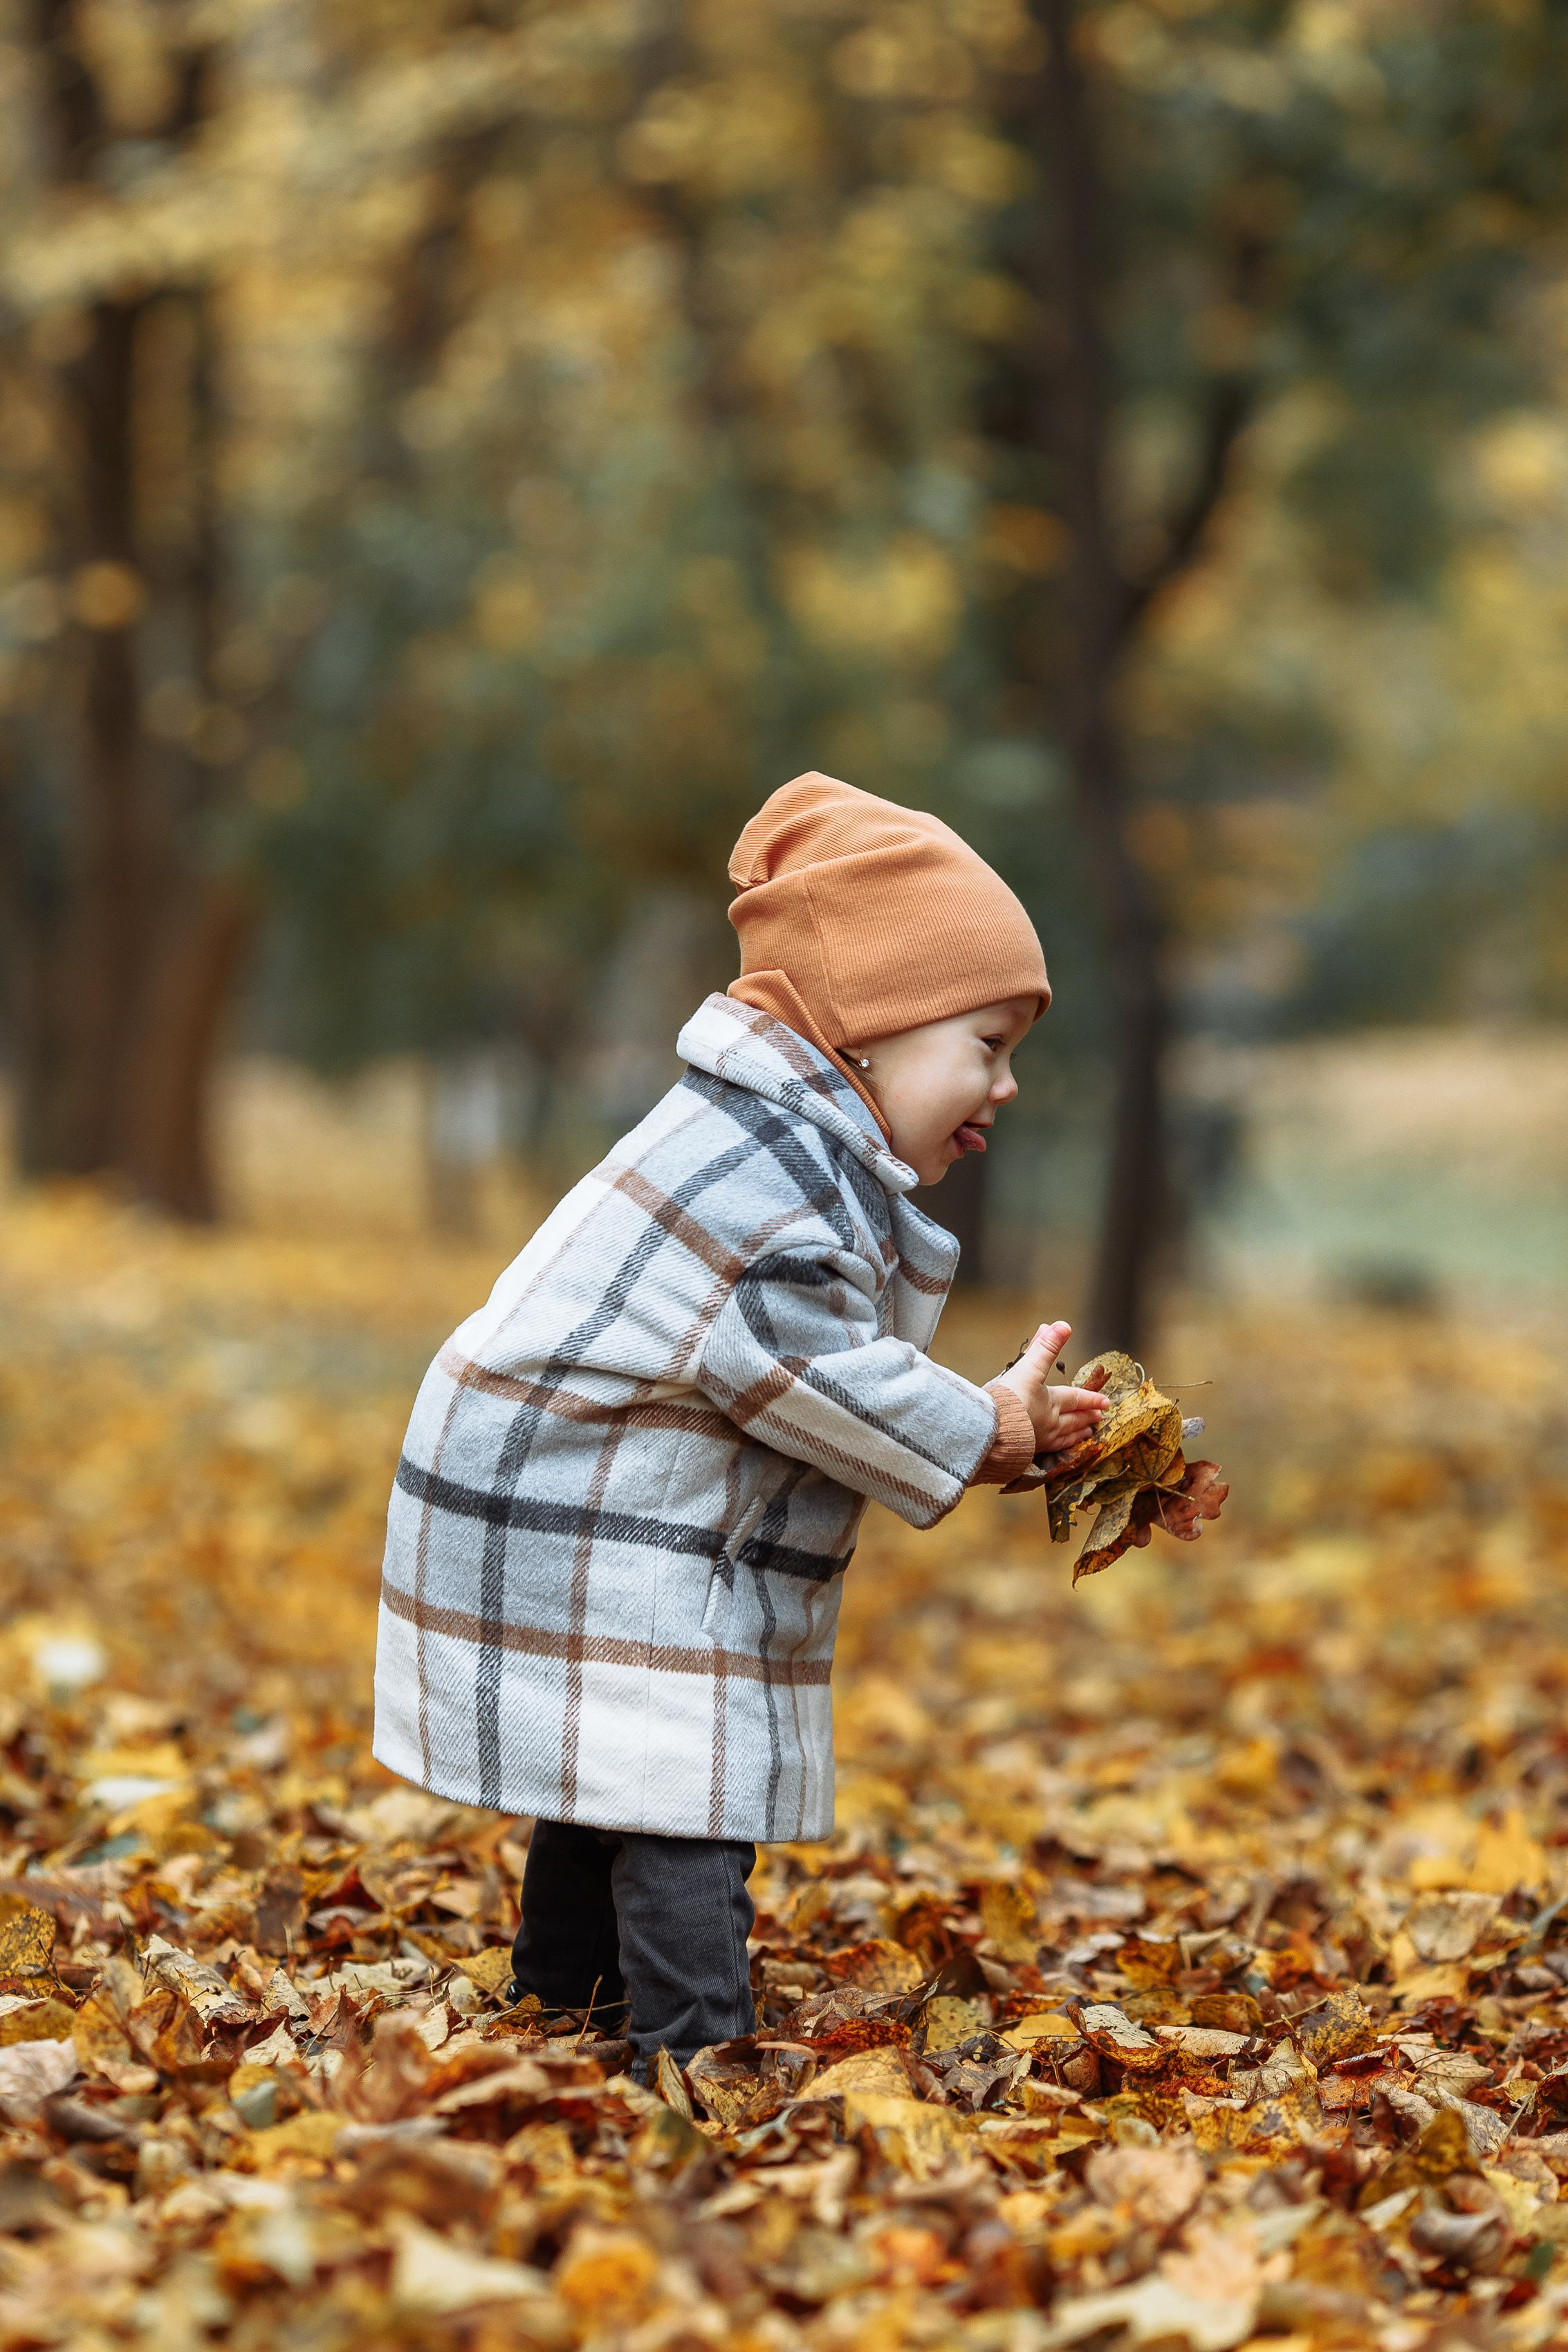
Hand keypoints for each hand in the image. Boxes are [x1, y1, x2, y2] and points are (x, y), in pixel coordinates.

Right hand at [992, 1320, 1108, 1456]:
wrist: (990, 1432)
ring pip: (1064, 1437)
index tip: (1105, 1402)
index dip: (1091, 1399)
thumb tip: (1063, 1326)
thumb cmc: (1008, 1399)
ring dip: (1077, 1433)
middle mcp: (1049, 1422)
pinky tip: (1057, 1448)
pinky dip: (1059, 1447)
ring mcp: (1039, 1439)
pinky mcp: (1026, 1451)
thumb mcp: (1028, 1368)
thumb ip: (1044, 1347)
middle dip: (1087, 1416)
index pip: (1076, 1399)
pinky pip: (1050, 1450)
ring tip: (1087, 1433)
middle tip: (1100, 1417)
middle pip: (1073, 1419)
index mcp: (1051, 1402)